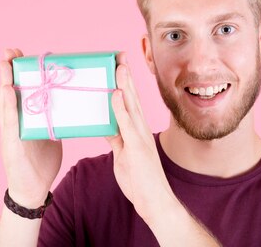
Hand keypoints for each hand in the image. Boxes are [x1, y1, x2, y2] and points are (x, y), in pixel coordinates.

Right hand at [0, 48, 61, 207]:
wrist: (33, 189)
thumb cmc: (40, 163)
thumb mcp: (50, 135)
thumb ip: (54, 119)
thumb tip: (68, 105)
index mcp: (24, 118)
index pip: (20, 90)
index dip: (18, 72)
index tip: (20, 53)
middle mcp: (14, 121)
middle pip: (9, 91)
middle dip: (9, 70)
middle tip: (9, 51)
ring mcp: (10, 132)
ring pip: (6, 102)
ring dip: (5, 82)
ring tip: (6, 64)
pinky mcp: (11, 143)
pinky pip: (10, 121)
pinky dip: (9, 105)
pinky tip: (8, 91)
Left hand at [105, 52, 176, 221]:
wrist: (155, 202)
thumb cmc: (140, 181)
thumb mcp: (123, 155)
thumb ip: (116, 139)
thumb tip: (106, 126)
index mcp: (136, 131)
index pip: (129, 102)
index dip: (124, 84)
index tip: (118, 66)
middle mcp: (140, 130)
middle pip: (131, 98)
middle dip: (125, 78)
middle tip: (119, 57)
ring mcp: (139, 138)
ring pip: (131, 106)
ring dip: (124, 86)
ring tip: (119, 67)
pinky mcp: (137, 148)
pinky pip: (126, 125)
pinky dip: (120, 109)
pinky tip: (115, 95)